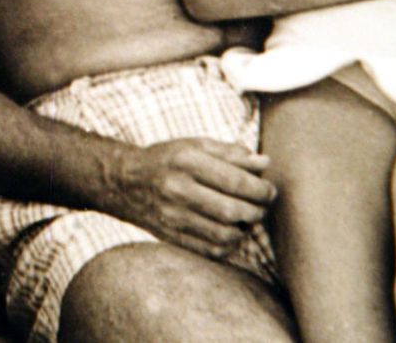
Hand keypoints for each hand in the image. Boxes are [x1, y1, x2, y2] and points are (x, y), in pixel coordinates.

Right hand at [96, 138, 274, 259]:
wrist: (125, 182)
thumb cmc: (168, 160)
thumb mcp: (196, 145)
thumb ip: (231, 153)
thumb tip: (265, 163)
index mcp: (186, 161)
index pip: (235, 181)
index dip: (261, 189)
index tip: (270, 190)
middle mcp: (177, 189)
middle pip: (232, 210)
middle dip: (257, 211)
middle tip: (261, 206)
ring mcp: (172, 216)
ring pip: (224, 234)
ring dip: (244, 229)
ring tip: (246, 219)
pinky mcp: (170, 237)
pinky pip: (210, 249)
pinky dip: (229, 244)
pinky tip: (230, 232)